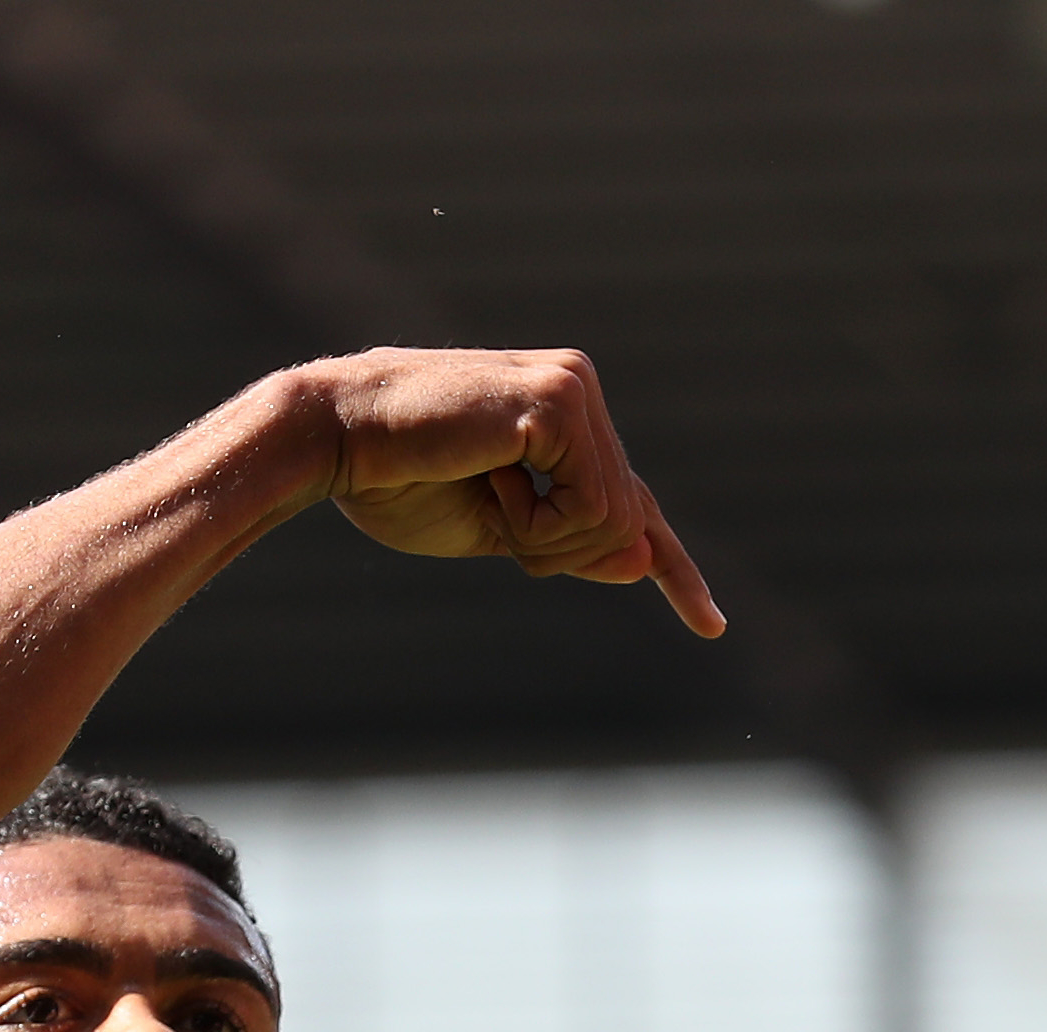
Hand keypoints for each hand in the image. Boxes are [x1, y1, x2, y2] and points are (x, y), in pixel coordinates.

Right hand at [311, 348, 724, 634]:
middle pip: (624, 525)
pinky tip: (486, 476)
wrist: (335, 441)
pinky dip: (534, 518)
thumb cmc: (398, 483)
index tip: (711, 627)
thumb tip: (643, 562)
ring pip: (614, 523)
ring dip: (541, 537)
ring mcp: (575, 388)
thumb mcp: (503, 532)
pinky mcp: (560, 400)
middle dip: (556, 551)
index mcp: (566, 416)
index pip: (633, 504)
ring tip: (483, 488)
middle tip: (491, 510)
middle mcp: (580, 390)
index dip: (673, 569)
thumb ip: (573, 546)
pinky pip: (587, 507)